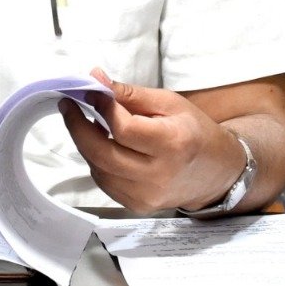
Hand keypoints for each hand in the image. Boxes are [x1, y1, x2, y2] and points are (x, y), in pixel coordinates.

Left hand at [60, 68, 245, 213]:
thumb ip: (131, 94)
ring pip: (99, 169)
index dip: (102, 108)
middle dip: (78, 128)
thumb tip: (96, 79)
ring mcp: (147, 196)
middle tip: (68, 106)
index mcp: (172, 143)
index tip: (88, 91)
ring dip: (86, 144)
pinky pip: (105, 183)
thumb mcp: (169, 103)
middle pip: (103, 153)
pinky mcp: (138, 207)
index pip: (124, 128)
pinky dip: (97, 162)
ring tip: (86, 123)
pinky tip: (102, 145)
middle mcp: (159, 175)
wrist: (216, 174)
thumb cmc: (193, 131)